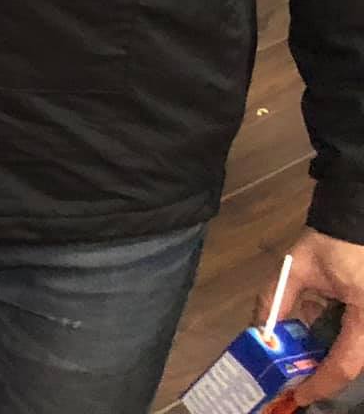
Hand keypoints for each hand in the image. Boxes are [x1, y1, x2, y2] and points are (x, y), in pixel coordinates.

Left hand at [263, 228, 363, 402]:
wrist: (357, 218)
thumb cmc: (333, 241)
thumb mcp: (298, 268)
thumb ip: (276, 299)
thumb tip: (259, 329)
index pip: (345, 364)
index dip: (320, 384)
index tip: (298, 395)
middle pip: (351, 361)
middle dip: (320, 368)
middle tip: (293, 372)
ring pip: (355, 350)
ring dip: (327, 348)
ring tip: (300, 340)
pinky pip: (357, 336)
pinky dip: (337, 333)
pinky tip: (317, 318)